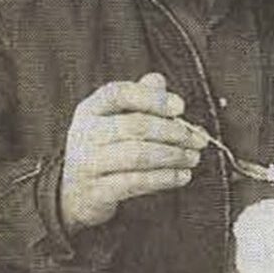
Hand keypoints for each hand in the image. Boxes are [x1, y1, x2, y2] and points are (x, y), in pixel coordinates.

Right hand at [60, 72, 206, 231]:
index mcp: (90, 109)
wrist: (76, 193)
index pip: (118, 93)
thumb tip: (158, 80)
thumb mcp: (116, 119)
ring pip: (137, 156)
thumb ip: (139, 98)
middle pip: (134, 125)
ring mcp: (87, 164)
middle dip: (173, 132)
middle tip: (197, 139)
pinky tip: (183, 176)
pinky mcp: (97, 191)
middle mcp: (85, 133)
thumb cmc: (106, 148)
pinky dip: (165, 178)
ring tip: (193, 157)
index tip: (180, 106)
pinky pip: (136, 183)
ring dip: (173, 156)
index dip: (152, 98)